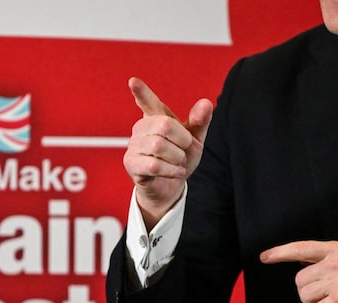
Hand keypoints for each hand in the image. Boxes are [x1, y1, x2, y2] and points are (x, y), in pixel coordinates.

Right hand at [124, 77, 212, 228]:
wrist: (171, 186)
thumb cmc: (180, 158)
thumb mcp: (194, 140)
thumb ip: (200, 122)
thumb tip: (206, 102)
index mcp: (156, 118)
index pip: (148, 102)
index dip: (142, 92)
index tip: (133, 81)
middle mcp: (141, 128)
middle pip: (164, 125)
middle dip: (182, 140)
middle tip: (184, 151)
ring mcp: (133, 145)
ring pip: (159, 146)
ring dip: (177, 158)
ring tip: (178, 163)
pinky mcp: (131, 163)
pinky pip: (154, 164)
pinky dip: (171, 170)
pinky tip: (176, 172)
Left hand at [260, 240, 337, 302]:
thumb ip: (329, 259)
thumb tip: (303, 264)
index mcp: (337, 249)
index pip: (301, 248)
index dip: (280, 253)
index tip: (265, 257)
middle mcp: (334, 263)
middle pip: (299, 279)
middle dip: (305, 293)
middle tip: (317, 300)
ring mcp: (336, 282)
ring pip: (305, 295)